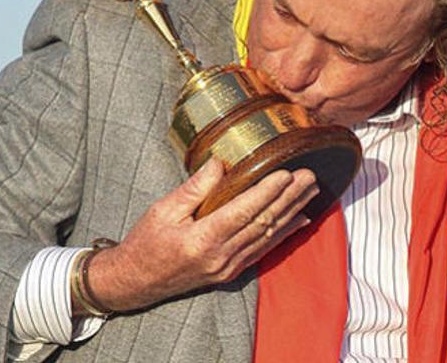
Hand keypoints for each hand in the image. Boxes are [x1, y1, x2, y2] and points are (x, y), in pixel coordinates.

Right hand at [84, 159, 317, 311]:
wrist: (136, 282)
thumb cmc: (146, 243)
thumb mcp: (162, 210)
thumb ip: (194, 188)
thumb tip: (219, 163)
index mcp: (201, 240)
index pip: (243, 212)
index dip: (267, 192)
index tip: (287, 174)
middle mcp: (220, 257)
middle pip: (263, 223)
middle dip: (289, 198)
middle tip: (309, 177)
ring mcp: (228, 267)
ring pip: (268, 237)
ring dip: (292, 212)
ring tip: (310, 192)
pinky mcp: (231, 272)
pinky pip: (263, 250)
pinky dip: (284, 234)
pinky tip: (300, 220)